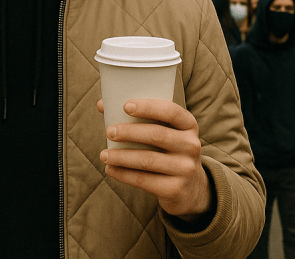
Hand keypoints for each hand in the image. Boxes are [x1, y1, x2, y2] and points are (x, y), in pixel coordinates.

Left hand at [96, 98, 210, 220]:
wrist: (190, 187)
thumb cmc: (167, 150)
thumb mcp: (163, 131)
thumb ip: (138, 116)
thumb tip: (102, 105)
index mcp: (188, 125)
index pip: (170, 111)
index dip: (148, 107)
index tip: (125, 106)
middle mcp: (191, 145)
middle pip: (157, 135)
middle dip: (129, 132)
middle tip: (109, 132)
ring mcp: (185, 168)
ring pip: (147, 160)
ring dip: (121, 156)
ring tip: (104, 155)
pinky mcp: (176, 189)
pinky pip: (144, 180)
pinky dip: (123, 174)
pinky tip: (110, 169)